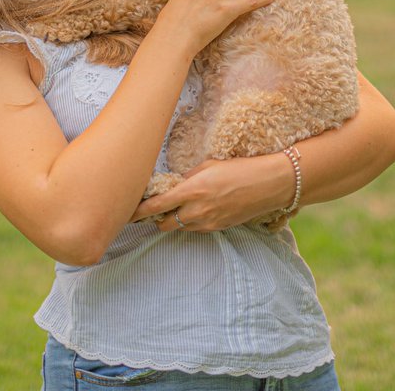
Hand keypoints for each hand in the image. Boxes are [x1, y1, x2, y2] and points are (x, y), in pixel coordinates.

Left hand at [130, 155, 294, 231]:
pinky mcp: (218, 229)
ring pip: (179, 227)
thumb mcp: (208, 166)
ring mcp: (207, 223)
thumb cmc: (238, 168)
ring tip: (173, 207)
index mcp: (192, 191)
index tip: (127, 212)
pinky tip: (194, 210)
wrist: (267, 185)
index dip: (139, 211)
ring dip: (172, 220)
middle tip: (150, 209)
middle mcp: (197, 211)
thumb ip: (188, 178)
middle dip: (155, 217)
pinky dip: (189, 222)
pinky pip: (195, 229)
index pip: (156, 206)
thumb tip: (174, 186)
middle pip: (164, 222)